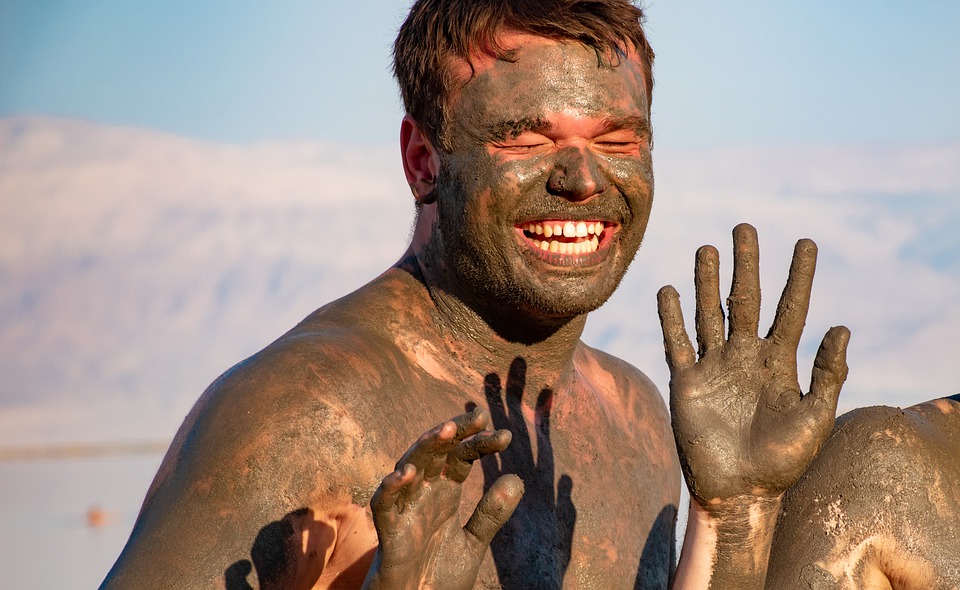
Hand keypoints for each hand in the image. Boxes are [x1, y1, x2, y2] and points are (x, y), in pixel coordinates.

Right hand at [362, 407, 523, 589]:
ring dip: (424, 448)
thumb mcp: (473, 543)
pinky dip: (391, 487)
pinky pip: (384, 504)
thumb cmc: (437, 576)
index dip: (479, 443)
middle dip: (454, 433)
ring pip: (408, 467)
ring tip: (445, 430)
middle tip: (479, 418)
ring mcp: (404, 510)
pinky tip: (406, 473)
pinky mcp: (388, 533)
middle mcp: (423, 495)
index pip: (460, 457)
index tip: (504, 437)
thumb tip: (517, 478)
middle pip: (436, 453)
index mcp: (444, 495)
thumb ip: (491, 514)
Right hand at [657, 223, 849, 506]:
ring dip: (707, 281)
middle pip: (745, 300)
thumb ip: (827, 374)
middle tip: (746, 227)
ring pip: (709, 313)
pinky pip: (677, 342)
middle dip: (747, 265)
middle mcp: (745, 357)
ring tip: (707, 248)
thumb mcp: (815, 418)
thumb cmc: (783, 461)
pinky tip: (668, 290)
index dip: (799, 277)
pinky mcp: (686, 382)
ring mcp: (714, 367)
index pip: (791, 309)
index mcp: (780, 363)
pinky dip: (670, 317)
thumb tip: (843, 327)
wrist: (740, 492)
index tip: (806, 243)